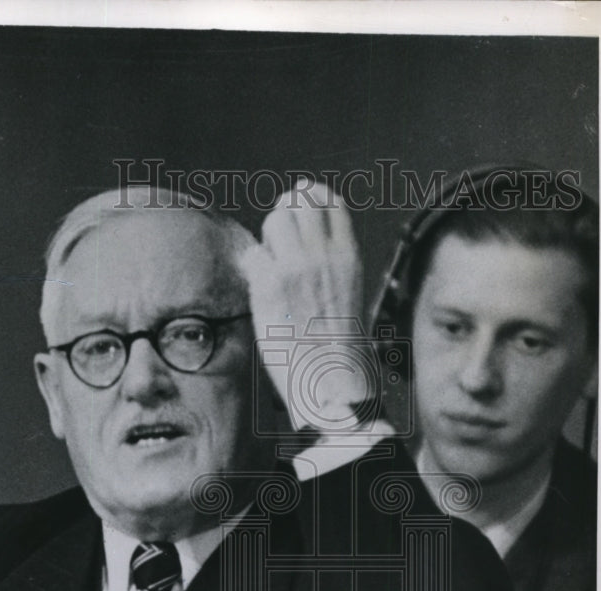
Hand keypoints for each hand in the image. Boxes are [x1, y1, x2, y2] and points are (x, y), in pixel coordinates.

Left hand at [239, 184, 365, 430]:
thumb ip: (329, 263)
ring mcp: (296, 268)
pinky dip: (253, 269)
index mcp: (348, 256)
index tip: (300, 207)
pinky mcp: (270, 287)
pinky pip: (253, 256)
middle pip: (298, 201)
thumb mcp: (348, 293)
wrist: (332, 382)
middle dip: (285, 214)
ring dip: (268, 238)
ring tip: (270, 266)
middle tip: (279, 242)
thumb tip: (302, 243)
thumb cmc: (339, 348)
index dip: (310, 198)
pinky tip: (260, 290)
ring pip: (276, 220)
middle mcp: (324, 255)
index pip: (329, 201)